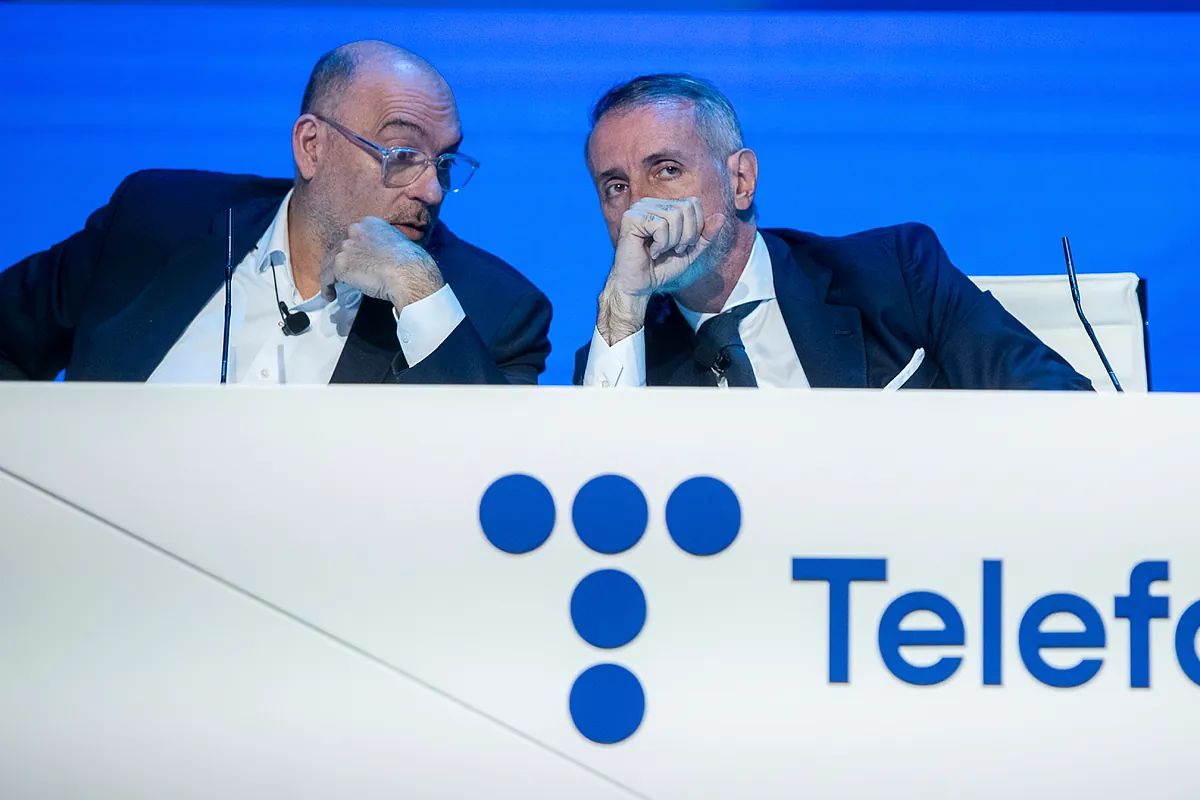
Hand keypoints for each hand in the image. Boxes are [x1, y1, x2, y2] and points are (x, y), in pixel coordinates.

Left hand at [320, 216, 444, 310]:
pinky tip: (330, 295)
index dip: (350, 250)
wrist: (409, 273)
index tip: (353, 261)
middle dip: (338, 262)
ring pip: (329, 262)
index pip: (352, 236)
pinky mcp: (341, 265)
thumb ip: (384, 245)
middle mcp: (355, 230)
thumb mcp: (398, 243)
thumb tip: (381, 256)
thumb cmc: (412, 263)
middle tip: (340, 275)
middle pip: (338, 247)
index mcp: (370, 222)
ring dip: (330, 276)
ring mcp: (346, 247)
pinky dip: (326, 287)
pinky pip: (327, 277)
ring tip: (332, 289)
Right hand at [596, 197, 724, 345]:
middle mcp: (650, 203)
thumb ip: (706, 235)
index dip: (695, 228)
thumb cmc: (661, 268)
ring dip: (673, 241)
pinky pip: (660, 225)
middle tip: (672, 250)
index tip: (681, 246)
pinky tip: (651, 252)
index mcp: (663, 206)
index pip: (693, 203)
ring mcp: (639, 208)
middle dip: (686, 235)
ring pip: (674, 215)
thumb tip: (722, 216)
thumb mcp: (691, 251)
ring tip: (660, 251)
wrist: (639, 286)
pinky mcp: (631, 218)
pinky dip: (661, 244)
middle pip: (686, 208)